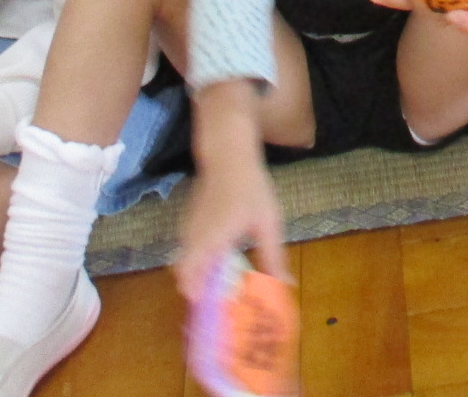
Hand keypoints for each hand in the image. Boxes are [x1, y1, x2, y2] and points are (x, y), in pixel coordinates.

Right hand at [178, 148, 289, 301]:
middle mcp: (191, 240)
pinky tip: (224, 258)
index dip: (200, 301)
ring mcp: (186, 231)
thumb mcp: (268, 222)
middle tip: (224, 299)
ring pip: (184, 265)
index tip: (218, 312)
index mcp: (209, 243)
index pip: (190, 282)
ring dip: (200, 277)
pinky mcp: (188, 224)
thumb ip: (273, 256)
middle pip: (183, 278)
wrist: (228, 155)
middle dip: (200, 292)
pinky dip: (200, 262)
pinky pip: (188, 252)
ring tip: (227, 281)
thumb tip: (284, 285)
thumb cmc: (250, 188)